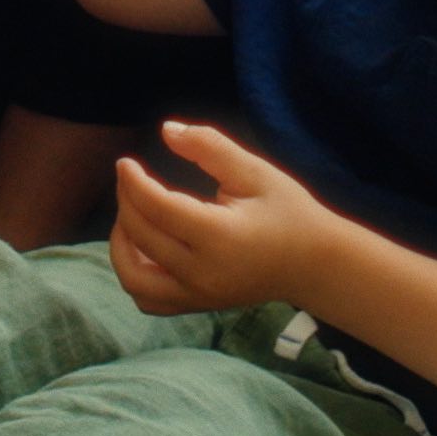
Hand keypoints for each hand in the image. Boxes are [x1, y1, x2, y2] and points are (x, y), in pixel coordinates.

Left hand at [110, 120, 331, 313]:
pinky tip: (144, 245)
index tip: (125, 162)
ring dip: (121, 245)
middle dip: (126, 202)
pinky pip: (149, 298)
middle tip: (131, 178)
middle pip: (140, 237)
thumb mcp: (254, 171)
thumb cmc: (288, 211)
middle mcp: (202, 273)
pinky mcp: (198, 306)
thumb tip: (166, 129)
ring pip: (134, 279)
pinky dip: (135, 273)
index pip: (157, 208)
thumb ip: (209, 146)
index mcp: (218, 236)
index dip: (132, 181)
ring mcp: (198, 295)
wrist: (315, 264)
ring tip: (132, 215)